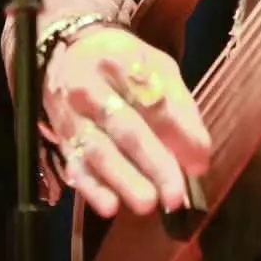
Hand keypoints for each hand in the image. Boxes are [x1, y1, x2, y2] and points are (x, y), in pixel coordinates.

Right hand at [42, 25, 209, 218]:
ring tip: (148, 203)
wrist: (69, 54)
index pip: (154, 101)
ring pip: (99, 150)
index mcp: (123, 62)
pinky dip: (92, 188)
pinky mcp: (61, 138)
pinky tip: (110, 206)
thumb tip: (197, 153)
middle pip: (126, 128)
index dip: (179, 134)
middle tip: (174, 195)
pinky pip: (76, 166)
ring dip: (124, 180)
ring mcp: (72, 114)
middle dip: (153, 163)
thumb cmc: (123, 64)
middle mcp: (92, 87)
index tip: (200, 161)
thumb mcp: (157, 67)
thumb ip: (179, 106)